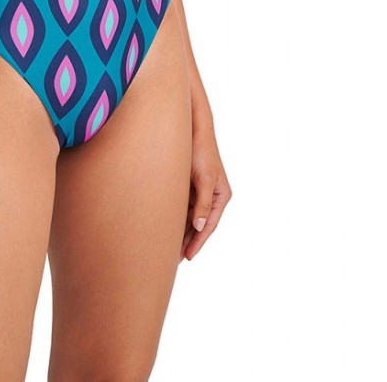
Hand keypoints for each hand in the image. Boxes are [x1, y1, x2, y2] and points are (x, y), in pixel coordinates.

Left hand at [180, 111, 230, 261]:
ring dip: (181, 230)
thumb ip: (203, 204)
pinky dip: (176, 217)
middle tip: (173, 259)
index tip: (187, 256)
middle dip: (188, 240)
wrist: (192, 127)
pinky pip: (183, 206)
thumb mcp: (204, 179)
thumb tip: (200, 227)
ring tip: (167, 247)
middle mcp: (213, 195)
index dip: (198, 242)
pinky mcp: (190, 184)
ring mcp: (201, 190)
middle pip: (199, 224)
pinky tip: (165, 226)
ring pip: (190, 217)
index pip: (209, 225)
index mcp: (221, 196)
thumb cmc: (201, 151)